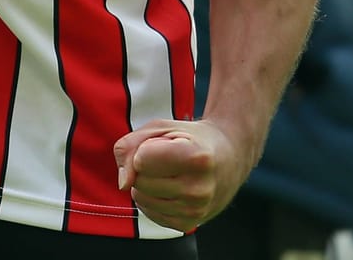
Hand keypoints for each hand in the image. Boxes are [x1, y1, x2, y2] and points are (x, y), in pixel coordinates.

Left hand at [114, 118, 248, 232]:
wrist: (229, 158)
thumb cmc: (191, 139)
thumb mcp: (161, 128)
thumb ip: (130, 146)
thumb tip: (123, 184)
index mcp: (197, 158)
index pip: (141, 159)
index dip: (146, 147)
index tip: (166, 144)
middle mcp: (199, 188)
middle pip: (139, 181)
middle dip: (144, 167)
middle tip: (168, 159)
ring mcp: (195, 210)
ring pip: (141, 198)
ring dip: (146, 183)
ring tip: (171, 173)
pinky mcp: (188, 224)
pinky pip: (149, 212)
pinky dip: (152, 199)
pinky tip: (171, 188)